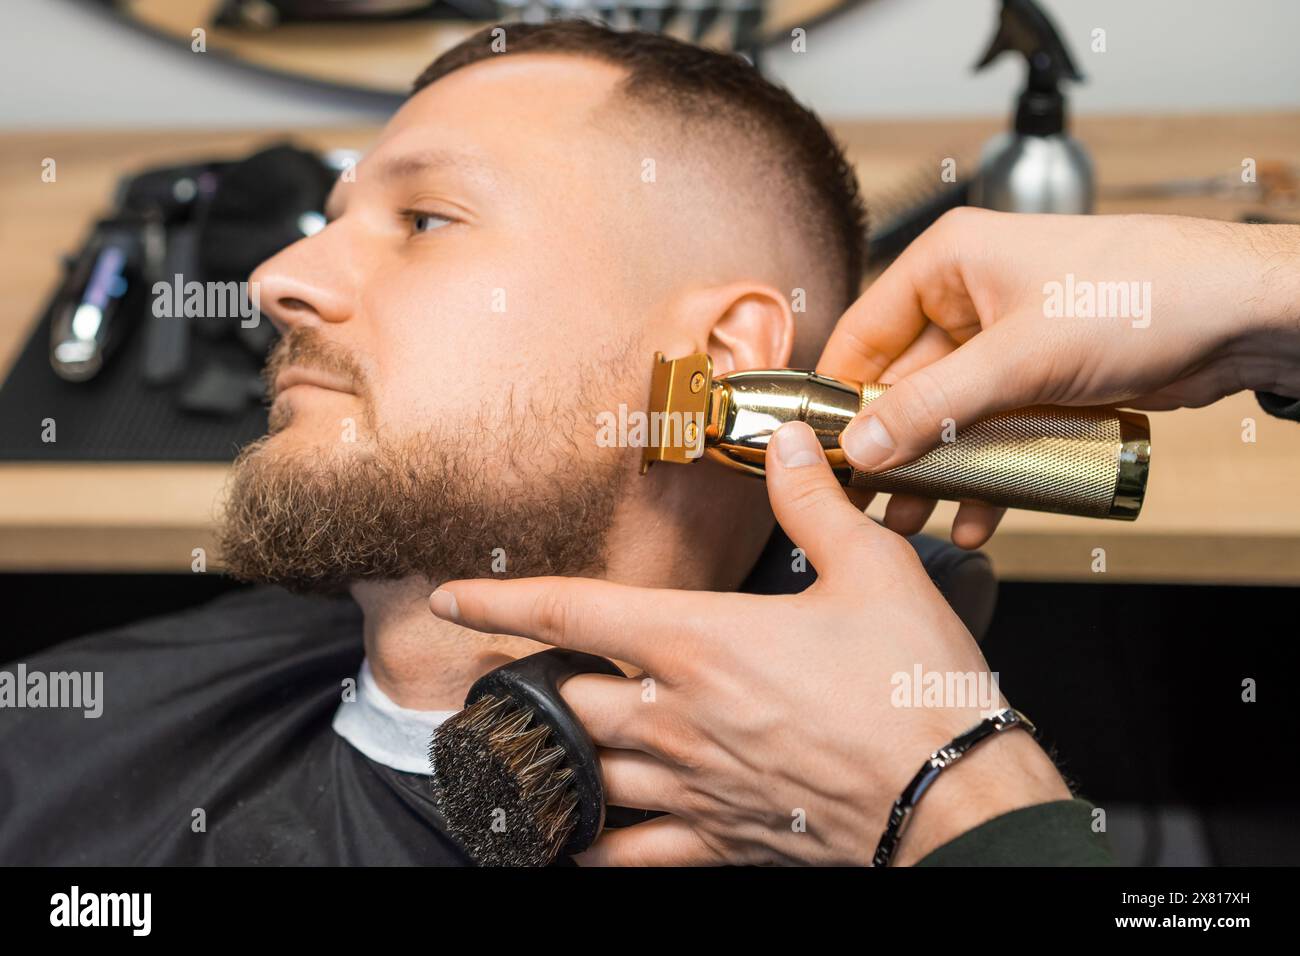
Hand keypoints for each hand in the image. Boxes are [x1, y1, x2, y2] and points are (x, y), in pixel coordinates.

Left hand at [430, 420, 1068, 865]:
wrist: (956, 796)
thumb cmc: (915, 687)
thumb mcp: (873, 570)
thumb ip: (814, 504)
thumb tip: (788, 443)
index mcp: (700, 643)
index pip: (572, 613)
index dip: (501, 602)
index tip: (454, 597)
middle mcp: (679, 716)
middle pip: (570, 697)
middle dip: (544, 682)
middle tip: (530, 673)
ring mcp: (693, 783)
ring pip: (590, 769)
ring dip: (565, 753)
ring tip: (545, 744)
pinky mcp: (721, 837)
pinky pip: (634, 853)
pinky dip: (597, 849)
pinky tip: (574, 847)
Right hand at [822, 209, 1299, 547]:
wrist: (1242, 314)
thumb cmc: (1141, 295)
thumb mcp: (1020, 357)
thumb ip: (933, 406)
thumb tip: (862, 447)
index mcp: (947, 263)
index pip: (863, 335)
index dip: (839, 398)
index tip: (824, 455)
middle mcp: (969, 298)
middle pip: (903, 384)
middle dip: (892, 449)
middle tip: (871, 505)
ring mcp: (1006, 341)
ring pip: (949, 415)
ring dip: (935, 470)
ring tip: (915, 521)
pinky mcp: (1040, 379)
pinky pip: (993, 432)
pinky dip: (984, 472)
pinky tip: (977, 514)